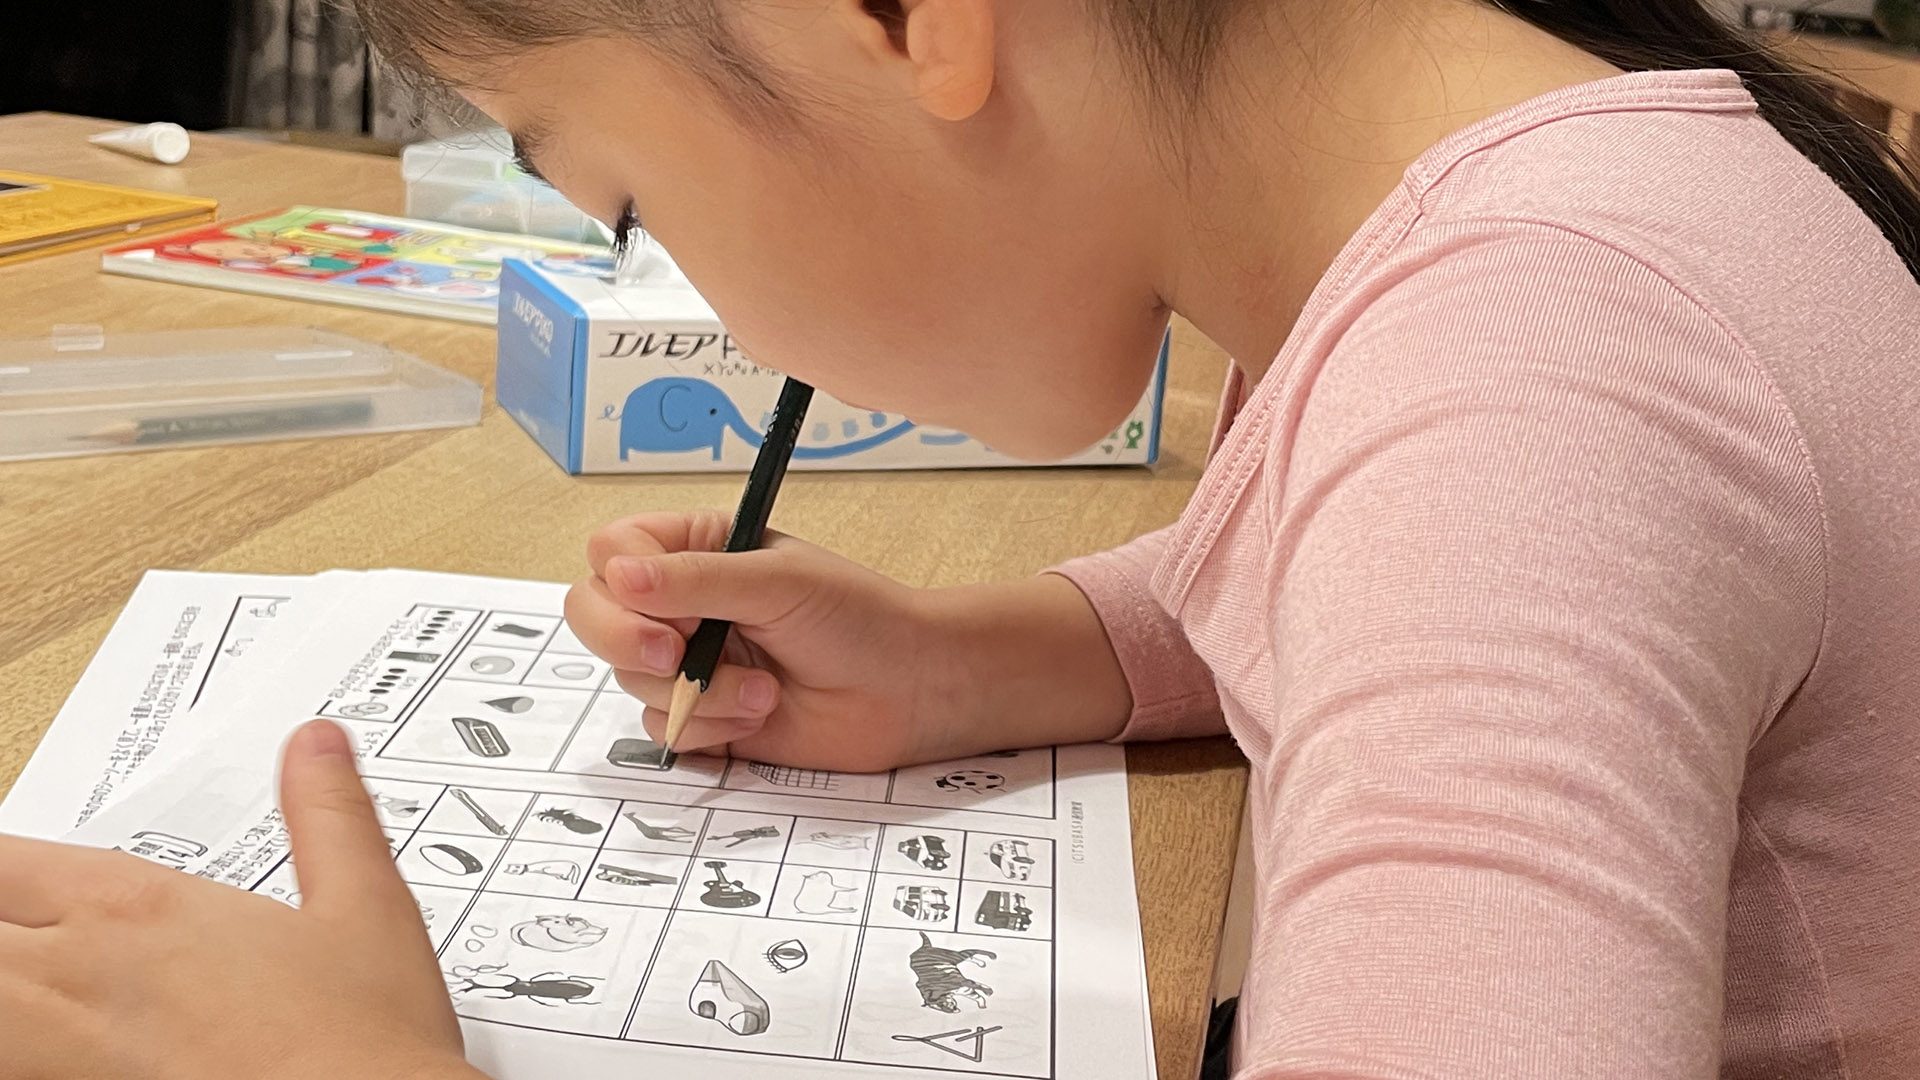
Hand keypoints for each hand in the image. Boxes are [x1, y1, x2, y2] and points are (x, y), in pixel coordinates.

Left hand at [0, 721, 479, 1079]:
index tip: (20, 873)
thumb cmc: (364, 1044)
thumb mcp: (367, 905)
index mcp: (136, 910)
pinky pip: (10, 1070)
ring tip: (32, 986)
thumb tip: (315, 746)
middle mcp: (76, 977)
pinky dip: (18, 1053)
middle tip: (26, 923)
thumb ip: (328, 815)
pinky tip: (48, 1047)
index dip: (5, 866)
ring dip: (0, 987)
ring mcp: (61, 1053)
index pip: (2, 860)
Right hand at [565, 511, 1132, 770]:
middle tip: (677, 652)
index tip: (666, 601)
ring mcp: (689, 662)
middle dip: (627, 639)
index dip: (622, 579)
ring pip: (630, 678)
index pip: (612, 550)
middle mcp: (682, 603)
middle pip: (593, 615)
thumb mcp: (777, 580)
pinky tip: (762, 713)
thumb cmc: (858, 617)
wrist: (909, 690)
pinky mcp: (703, 717)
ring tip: (764, 687)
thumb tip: (616, 575)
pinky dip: (708, 724)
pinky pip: (661, 727)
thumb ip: (695, 579)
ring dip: (696, 689)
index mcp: (697, 548)